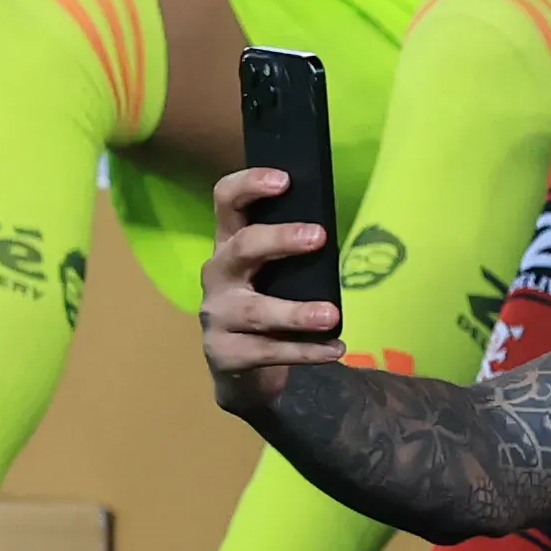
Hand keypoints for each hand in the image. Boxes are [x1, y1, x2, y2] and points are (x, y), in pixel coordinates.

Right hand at [198, 166, 343, 402]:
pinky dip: (304, 350)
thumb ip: (290, 253)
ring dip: (297, 312)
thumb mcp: (273, 274)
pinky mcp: (224, 353)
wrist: (242, 371)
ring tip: (332, 314)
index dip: (249, 185)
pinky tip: (333, 348)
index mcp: (229, 244)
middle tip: (318, 237)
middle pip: (242, 247)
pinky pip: (267, 351)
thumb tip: (333, 232)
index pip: (226, 202)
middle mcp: (217, 274)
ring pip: (256, 310)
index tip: (284, 179)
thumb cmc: (266, 305)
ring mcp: (217, 315)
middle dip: (280, 239)